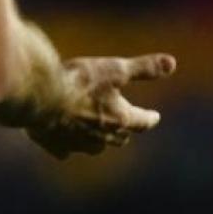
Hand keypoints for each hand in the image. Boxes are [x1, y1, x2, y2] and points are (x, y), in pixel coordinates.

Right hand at [28, 54, 174, 157]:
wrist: (39, 96)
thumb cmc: (78, 80)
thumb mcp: (114, 69)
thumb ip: (143, 68)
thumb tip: (172, 63)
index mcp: (120, 118)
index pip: (142, 121)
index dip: (149, 118)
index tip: (154, 117)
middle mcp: (102, 136)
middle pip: (120, 138)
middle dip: (124, 131)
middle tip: (125, 125)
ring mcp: (78, 143)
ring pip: (95, 147)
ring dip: (99, 141)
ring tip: (97, 134)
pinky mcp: (55, 145)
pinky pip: (65, 150)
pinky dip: (68, 146)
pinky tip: (65, 143)